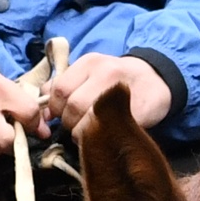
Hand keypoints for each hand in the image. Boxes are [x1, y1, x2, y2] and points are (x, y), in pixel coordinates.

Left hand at [42, 50, 176, 134]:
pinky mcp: (138, 112)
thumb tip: (44, 110)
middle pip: (73, 106)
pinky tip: (105, 134)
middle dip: (70, 122)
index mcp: (90, 62)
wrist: (156, 80)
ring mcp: (123, 92)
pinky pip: (110, 131)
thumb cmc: (116, 79)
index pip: (59, 89)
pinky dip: (102, 138)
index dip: (56, 108)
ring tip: (90, 131)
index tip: (61, 115)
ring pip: (88, 121)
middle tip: (77, 126)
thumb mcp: (90, 73)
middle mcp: (106, 72)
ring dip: (84, 133)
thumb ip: (65, 86)